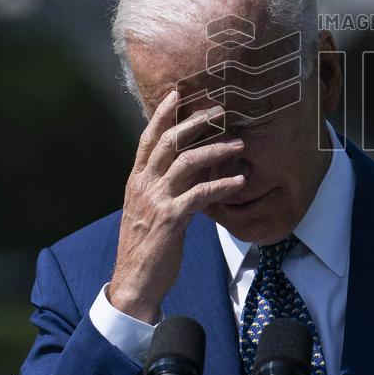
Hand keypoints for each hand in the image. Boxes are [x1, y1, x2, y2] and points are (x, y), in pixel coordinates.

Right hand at [109, 90, 244, 322]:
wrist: (133, 281)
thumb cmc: (145, 246)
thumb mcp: (149, 209)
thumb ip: (165, 186)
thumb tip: (191, 168)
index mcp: (136, 180)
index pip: (147, 139)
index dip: (161, 115)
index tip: (176, 93)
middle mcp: (143, 185)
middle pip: (168, 142)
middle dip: (194, 122)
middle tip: (219, 111)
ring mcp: (156, 200)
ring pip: (187, 162)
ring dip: (216, 149)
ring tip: (239, 143)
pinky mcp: (171, 219)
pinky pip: (201, 194)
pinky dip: (222, 184)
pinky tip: (240, 181)